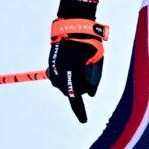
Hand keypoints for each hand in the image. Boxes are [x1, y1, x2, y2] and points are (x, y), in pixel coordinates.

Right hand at [48, 0, 108, 123]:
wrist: (72, 27)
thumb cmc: (89, 44)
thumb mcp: (97, 62)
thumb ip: (94, 80)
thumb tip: (90, 95)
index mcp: (73, 75)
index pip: (76, 99)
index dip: (80, 112)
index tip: (84, 122)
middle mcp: (60, 75)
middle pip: (71, 93)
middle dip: (80, 89)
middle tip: (89, 73)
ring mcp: (54, 70)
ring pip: (64, 86)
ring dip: (73, 82)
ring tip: (82, 64)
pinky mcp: (51, 65)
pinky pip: (59, 77)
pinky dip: (67, 75)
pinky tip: (73, 64)